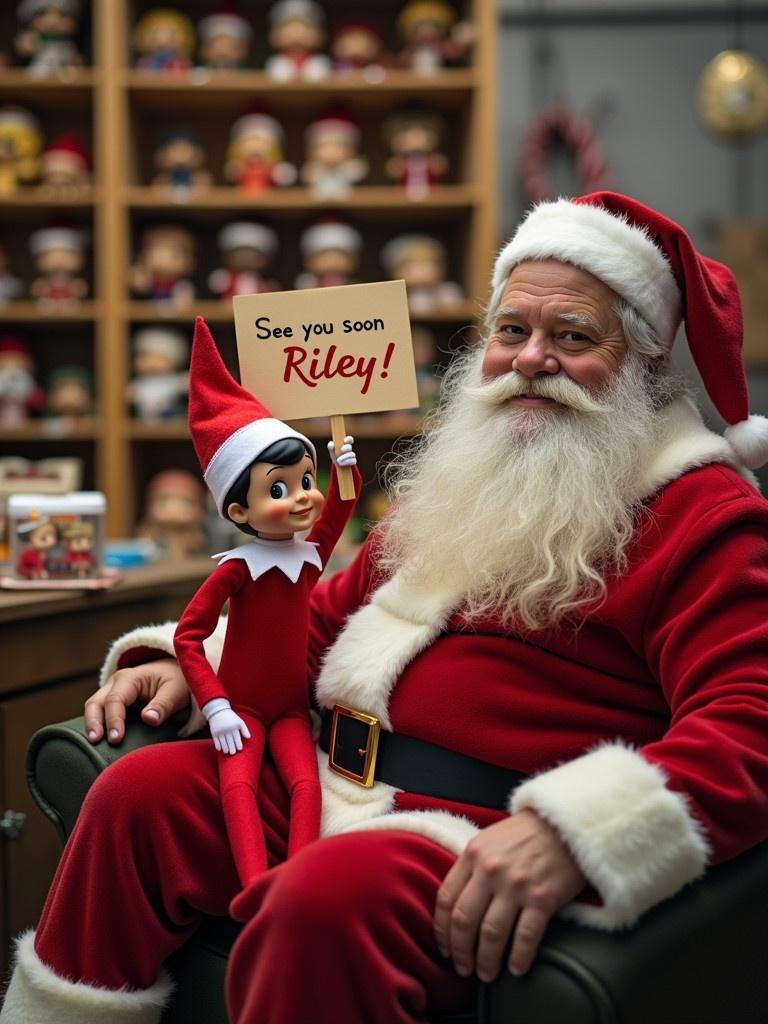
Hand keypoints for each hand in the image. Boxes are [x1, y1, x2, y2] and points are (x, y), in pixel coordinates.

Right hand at [84, 658, 190, 744]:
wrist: (179, 675)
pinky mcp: (115, 704)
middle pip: (96, 702)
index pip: (115, 699)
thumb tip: (149, 718)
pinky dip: (99, 726)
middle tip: (95, 741)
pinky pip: (101, 714)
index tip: (116, 738)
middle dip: (94, 722)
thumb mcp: (176, 691)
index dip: (114, 719)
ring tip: (93, 743)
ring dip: (92, 725)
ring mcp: (113, 693)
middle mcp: (117, 683)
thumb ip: (163, 705)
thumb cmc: (178, 682)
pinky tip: (99, 742)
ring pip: (94, 707)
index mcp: (131, 678)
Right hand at [207, 706, 250, 754]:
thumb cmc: (231, 718)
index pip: (237, 738)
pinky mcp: (214, 733)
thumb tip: (249, 738)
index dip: (238, 745)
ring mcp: (220, 731)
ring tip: (227, 752)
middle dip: (232, 749)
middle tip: (233, 753)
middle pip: (230, 743)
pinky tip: (220, 749)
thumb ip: (245, 730)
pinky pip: (216, 742)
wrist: (218, 711)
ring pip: (223, 744)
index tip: (239, 749)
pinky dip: (218, 747)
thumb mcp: (239, 721)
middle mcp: (227, 729)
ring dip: (225, 749)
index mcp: (234, 727)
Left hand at [327, 435, 356, 466]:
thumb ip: (330, 446)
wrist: (337, 464)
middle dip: (346, 448)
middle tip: (341, 450)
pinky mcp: (353, 461)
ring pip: (352, 454)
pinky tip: (341, 464)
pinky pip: (353, 461)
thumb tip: (332, 444)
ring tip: (338, 461)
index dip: (348, 439)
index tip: (345, 441)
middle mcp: (349, 449)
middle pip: (349, 447)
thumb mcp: (332, 450)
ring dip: (344, 457)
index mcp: (345, 444)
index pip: (349, 439)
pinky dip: (346, 462)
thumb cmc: (335, 454)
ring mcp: (352, 455)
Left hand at [433, 810, 585, 980]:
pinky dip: (519, 958)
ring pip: (491, 935)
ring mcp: (516, 885)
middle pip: (464, 921)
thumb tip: (456, 904)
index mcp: (473, 854)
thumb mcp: (489, 840)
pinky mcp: (542, 898)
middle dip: (460, 952)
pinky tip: (516, 969)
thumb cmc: (525, 834)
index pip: (446, 899)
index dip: (442, 930)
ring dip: (486, 961)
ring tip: (487, 973)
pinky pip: (525, 937)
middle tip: (463, 968)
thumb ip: (471, 868)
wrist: (565, 824)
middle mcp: (490, 870)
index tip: (445, 948)